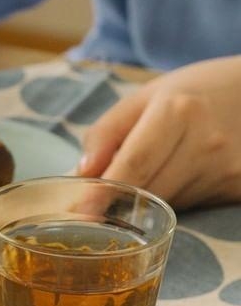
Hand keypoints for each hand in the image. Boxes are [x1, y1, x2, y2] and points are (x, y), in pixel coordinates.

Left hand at [79, 56, 240, 208]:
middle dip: (117, 200)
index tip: (80, 213)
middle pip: (147, 190)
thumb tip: (82, 173)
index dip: (104, 192)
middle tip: (92, 205)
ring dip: (144, 198)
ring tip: (151, 169)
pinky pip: (189, 206)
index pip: (134, 164)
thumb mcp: (144, 98)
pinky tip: (178, 174)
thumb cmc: (191, 93)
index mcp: (178, 112)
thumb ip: (106, 133)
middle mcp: (206, 143)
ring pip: (165, 204)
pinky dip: (171, 198)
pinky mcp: (238, 188)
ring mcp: (226, 170)